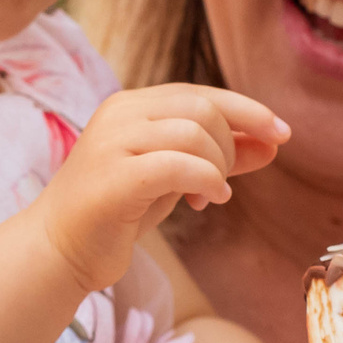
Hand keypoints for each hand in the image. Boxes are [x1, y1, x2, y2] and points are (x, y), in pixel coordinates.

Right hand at [37, 85, 287, 290]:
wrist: (59, 249)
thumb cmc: (118, 212)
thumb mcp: (174, 178)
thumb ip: (218, 157)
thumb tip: (272, 144)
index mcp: (131, 106)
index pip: (201, 93)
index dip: (248, 110)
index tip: (282, 133)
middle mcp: (119, 114)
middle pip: (202, 108)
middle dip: (230, 145)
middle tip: (223, 183)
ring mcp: (112, 143)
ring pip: (193, 132)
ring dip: (217, 167)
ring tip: (210, 197)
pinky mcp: (113, 177)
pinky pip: (178, 165)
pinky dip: (206, 181)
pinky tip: (208, 200)